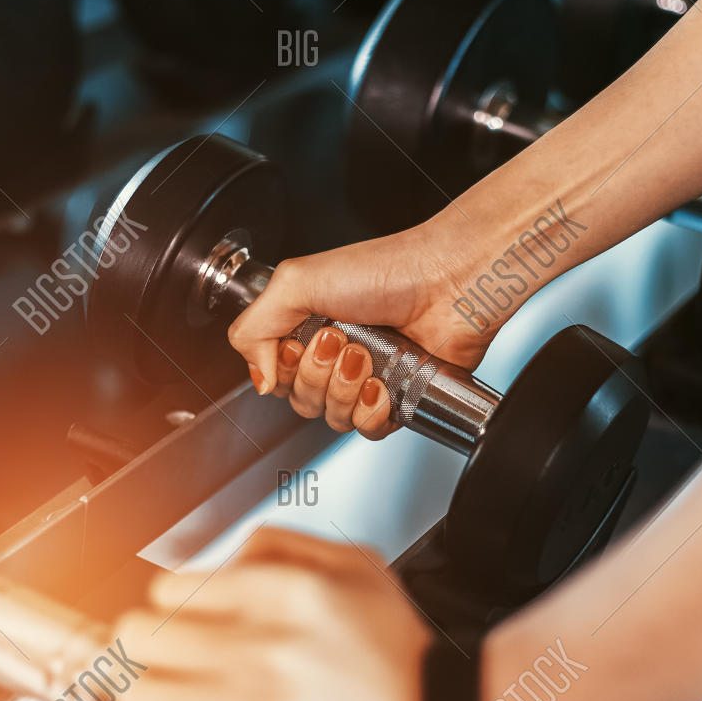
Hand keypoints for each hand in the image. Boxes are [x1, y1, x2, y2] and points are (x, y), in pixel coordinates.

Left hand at [105, 527, 437, 700]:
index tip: (174, 617)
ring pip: (137, 699)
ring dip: (137, 700)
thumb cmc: (404, 656)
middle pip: (139, 640)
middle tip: (153, 657)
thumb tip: (217, 559)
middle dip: (140, 647)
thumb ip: (282, 543)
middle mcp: (265, 650)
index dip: (166, 603)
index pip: (168, 589)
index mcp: (286, 594)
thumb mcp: (359, 565)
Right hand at [227, 215, 497, 437]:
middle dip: (315, 372)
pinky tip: (382, 384)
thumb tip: (257, 378)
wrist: (448, 282)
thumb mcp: (296, 281)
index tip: (297, 341)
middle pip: (299, 400)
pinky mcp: (398, 399)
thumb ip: (253, 327)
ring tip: (365, 354)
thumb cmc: (386, 270)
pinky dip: (372, 410)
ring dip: (345, 388)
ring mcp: (367, 378)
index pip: (273, 374)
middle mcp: (335, 355)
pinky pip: (368, 430)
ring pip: (332, 417)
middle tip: (339, 338)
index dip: (281, 366)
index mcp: (307, 326)